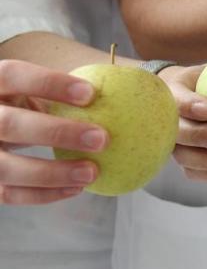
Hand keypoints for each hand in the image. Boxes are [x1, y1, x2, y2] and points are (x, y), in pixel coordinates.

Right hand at [0, 60, 105, 204]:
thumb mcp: (36, 90)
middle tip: (102, 138)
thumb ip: (68, 91)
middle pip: (9, 124)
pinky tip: (76, 188)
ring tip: (93, 172)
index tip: (91, 93)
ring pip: (6, 167)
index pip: (13, 75)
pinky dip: (43, 194)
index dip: (50, 83)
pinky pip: (8, 194)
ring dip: (52, 172)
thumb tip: (133, 86)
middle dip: (57, 132)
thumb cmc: (26, 104)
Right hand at [160, 65, 206, 179]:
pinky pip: (193, 171)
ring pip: (184, 156)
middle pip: (178, 133)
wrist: (184, 95)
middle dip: (202, 137)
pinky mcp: (183, 157)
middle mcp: (166, 120)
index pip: (176, 98)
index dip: (190, 105)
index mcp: (171, 93)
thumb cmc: (204, 79)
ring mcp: (172, 142)